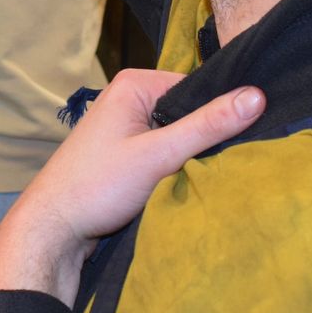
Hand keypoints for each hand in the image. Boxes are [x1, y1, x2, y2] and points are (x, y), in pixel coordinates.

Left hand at [0, 71, 264, 303]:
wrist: (54, 228)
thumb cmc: (98, 187)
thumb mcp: (160, 155)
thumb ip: (208, 126)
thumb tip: (257, 96)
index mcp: (135, 84)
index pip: (197, 87)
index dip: (222, 111)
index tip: (251, 133)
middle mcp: (129, 97)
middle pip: (188, 111)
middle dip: (206, 135)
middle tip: (233, 158)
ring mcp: (126, 126)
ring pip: (177, 134)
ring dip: (191, 154)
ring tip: (213, 171)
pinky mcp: (126, 152)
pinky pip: (164, 151)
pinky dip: (176, 165)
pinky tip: (187, 179)